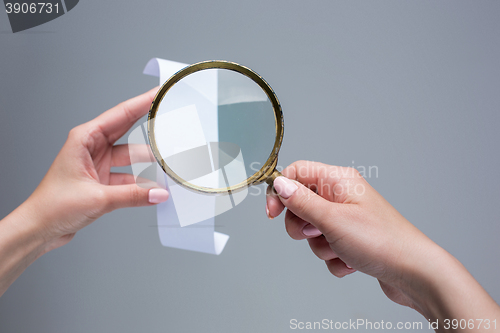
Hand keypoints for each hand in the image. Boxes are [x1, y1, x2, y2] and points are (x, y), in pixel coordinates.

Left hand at [22, 87, 168, 251]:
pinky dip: (141, 181)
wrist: (40, 229)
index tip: (159, 94)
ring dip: (148, 163)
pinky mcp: (102, 180)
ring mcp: (98, 163)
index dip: (143, 102)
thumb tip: (158, 193)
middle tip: (171, 120)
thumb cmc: (52, 206)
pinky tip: (154, 187)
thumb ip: (133, 195)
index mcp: (84, 139)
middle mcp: (91, 147)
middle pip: (128, 130)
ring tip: (168, 164)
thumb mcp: (97, 198)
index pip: (121, 114)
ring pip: (131, 156)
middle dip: (150, 127)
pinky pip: (129, 175)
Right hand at [266, 161, 499, 328]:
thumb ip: (301, 201)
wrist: (414, 273)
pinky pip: (327, 248)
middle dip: (302, 225)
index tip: (272, 213)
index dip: (280, 190)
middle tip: (316, 233)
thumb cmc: (381, 241)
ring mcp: (348, 218)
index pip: (297, 172)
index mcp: (339, 181)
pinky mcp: (352, 240)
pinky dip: (335, 258)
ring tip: (342, 249)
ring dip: (321, 246)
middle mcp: (343, 196)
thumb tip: (279, 184)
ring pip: (313, 230)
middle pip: (301, 204)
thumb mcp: (332, 219)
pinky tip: (352, 261)